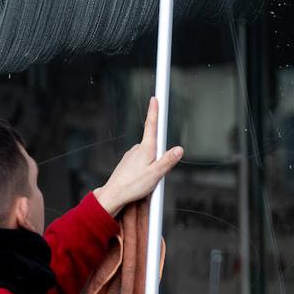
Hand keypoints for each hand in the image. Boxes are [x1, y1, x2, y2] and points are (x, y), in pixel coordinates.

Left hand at [93, 97, 183, 217]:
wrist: (114, 194)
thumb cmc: (133, 185)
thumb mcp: (156, 174)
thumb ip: (168, 160)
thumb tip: (178, 149)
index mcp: (145, 148)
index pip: (151, 125)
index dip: (154, 111)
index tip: (155, 98)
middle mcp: (137, 148)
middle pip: (155, 144)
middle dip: (161, 155)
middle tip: (157, 176)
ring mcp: (132, 155)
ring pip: (149, 155)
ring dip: (153, 165)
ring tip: (147, 181)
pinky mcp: (128, 162)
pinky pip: (142, 162)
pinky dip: (145, 169)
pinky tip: (141, 181)